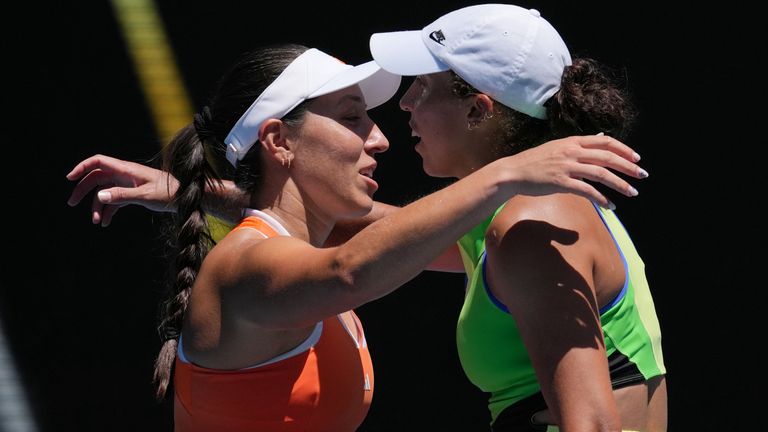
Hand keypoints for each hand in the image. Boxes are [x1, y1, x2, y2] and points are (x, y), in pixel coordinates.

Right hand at [66, 154, 178, 225]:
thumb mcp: (145, 196)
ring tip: (96, 222)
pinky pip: (115, 201)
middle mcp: (124, 174)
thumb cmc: (168, 193)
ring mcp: (128, 184)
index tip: (70, 178)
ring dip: (97, 206)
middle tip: (72, 203)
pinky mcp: (132, 193)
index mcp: (126, 169)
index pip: (98, 162)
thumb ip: (122, 195)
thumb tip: (99, 196)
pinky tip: (106, 223)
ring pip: (105, 192)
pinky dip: (108, 211)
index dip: (82, 167)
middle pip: (97, 178)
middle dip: (83, 190)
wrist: (184, 198)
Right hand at [503, 134, 647, 208]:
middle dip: (628, 167)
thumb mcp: (558, 147)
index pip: (605, 142)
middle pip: (608, 157)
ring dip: (620, 184)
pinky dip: (602, 199)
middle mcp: (572, 152)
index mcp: (572, 142)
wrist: (513, 172)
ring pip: (601, 174)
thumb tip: (601, 137)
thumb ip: (579, 144)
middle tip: (642, 175)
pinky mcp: (561, 182)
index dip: (624, 149)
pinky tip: (611, 206)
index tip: (636, 158)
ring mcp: (566, 167)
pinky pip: (587, 191)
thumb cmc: (534, 161)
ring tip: (632, 193)